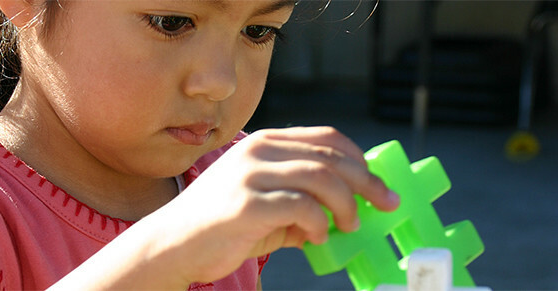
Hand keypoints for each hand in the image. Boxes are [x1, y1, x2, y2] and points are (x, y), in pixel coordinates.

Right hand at [163, 126, 399, 283]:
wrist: (174, 241)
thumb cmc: (224, 222)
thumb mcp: (267, 199)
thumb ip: (305, 198)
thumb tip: (351, 209)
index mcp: (266, 143)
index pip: (326, 138)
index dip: (359, 159)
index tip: (377, 183)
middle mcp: (259, 151)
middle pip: (331, 157)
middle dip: (366, 183)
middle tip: (383, 205)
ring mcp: (250, 175)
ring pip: (321, 179)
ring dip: (346, 205)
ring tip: (348, 225)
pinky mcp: (246, 203)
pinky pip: (300, 207)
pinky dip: (319, 224)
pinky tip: (317, 236)